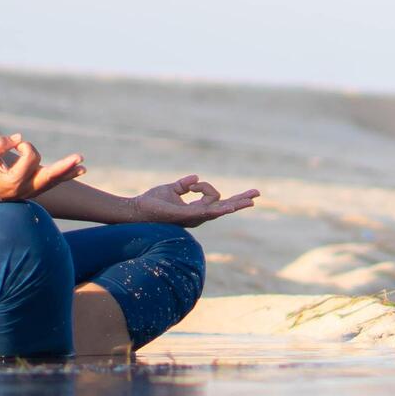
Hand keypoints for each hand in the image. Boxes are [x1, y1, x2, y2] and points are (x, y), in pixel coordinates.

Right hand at [0, 133, 85, 205]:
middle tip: (80, 157)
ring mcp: (32, 191)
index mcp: (13, 181)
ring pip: (54, 181)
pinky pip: (53, 182)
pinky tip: (79, 171)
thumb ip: (0, 144)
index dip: (26, 146)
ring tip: (83, 167)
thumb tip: (20, 138)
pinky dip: (65, 175)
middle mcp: (26, 188)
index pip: (30, 158)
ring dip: (69, 172)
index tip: (16, 145)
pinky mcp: (35, 189)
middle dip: (64, 166)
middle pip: (49, 176)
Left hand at [135, 175, 260, 225]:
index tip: (191, 184)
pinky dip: (219, 208)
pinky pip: (206, 211)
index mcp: (196, 210)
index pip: (215, 199)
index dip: (206, 187)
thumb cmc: (152, 202)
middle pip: (225, 207)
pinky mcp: (187, 216)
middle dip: (241, 200)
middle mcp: (198, 216)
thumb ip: (184, 185)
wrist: (137, 210)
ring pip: (220, 209)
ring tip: (250, 200)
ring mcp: (194, 217)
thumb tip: (195, 178)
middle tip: (257, 194)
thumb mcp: (171, 189)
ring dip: (236, 204)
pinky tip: (229, 207)